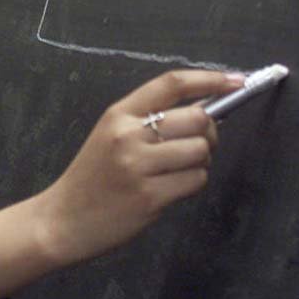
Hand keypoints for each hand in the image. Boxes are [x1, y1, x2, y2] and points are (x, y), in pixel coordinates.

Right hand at [36, 70, 245, 265]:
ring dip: (201, 160)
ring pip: (200, 150)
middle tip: (199, 143)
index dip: (209, 79)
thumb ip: (149, 119)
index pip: (172, 84)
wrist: (63, 219)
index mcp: (119, 113)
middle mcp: (128, 135)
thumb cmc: (92, 176)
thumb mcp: (110, 135)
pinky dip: (193, 183)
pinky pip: (195, 180)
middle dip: (209, 132)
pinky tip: (172, 188)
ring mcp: (138, 166)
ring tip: (180, 170)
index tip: (235, 80)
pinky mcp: (149, 197)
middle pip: (196, 117)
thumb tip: (204, 108)